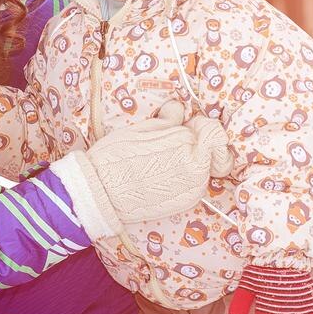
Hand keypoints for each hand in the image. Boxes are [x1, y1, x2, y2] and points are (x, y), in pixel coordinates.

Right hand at [53, 102, 235, 235]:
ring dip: (191, 163)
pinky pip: (194, 186)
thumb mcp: (141, 129)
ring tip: (164, 163)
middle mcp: (196, 169)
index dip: (197, 126)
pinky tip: (163, 178)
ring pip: (204, 169)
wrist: (101, 192)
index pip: (211, 131)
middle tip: (172, 145)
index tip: (183, 127)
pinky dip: (185, 179)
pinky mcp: (185, 204)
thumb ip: (168, 119)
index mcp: (187, 144)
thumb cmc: (116, 156)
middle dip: (196, 146)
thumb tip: (179, 109)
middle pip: (210, 151)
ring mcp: (192, 189)